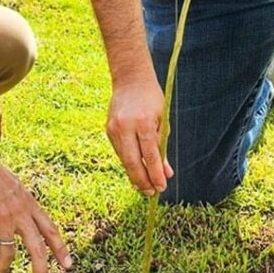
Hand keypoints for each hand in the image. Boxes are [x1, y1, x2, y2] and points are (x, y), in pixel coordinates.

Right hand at [0, 143, 71, 272]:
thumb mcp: (15, 187)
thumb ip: (22, 205)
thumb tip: (25, 221)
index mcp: (30, 204)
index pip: (50, 230)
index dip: (60, 249)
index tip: (68, 266)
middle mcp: (20, 212)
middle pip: (37, 248)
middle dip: (42, 272)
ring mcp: (3, 218)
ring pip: (9, 254)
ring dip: (3, 272)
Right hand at [105, 69, 173, 196]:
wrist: (130, 79)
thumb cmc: (151, 99)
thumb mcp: (162, 121)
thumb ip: (162, 147)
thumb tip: (166, 173)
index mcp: (143, 123)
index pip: (150, 155)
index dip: (155, 174)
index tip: (162, 187)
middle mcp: (125, 126)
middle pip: (133, 162)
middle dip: (143, 180)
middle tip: (151, 192)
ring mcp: (114, 128)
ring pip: (124, 159)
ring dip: (134, 175)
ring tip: (144, 186)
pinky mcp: (108, 130)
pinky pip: (119, 151)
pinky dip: (128, 162)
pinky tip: (135, 171)